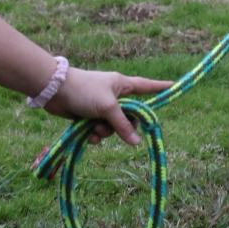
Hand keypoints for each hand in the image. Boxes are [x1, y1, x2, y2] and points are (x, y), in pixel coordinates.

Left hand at [43, 68, 172, 145]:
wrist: (55, 91)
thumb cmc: (85, 91)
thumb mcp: (108, 108)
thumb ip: (123, 125)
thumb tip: (137, 143)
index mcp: (123, 85)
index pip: (147, 86)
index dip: (160, 88)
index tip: (174, 86)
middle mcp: (115, 95)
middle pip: (130, 115)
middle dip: (122, 126)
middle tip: (114, 128)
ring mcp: (102, 106)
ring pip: (113, 125)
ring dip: (105, 131)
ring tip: (93, 128)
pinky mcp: (89, 115)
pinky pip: (99, 129)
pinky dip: (95, 134)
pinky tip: (88, 135)